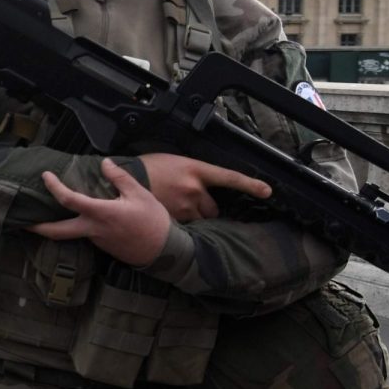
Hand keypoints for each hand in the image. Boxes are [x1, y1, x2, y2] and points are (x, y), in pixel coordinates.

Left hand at [30, 159, 172, 266]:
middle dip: (37, 228)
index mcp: (100, 214)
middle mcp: (92, 230)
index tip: (46, 176)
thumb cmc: (153, 221)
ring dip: (56, 226)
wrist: (165, 251)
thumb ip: (119, 178)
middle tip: (22, 222)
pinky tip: (76, 218)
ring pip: (70, 234)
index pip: (69, 200)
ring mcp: (95, 241)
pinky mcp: (101, 247)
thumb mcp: (140, 194)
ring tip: (46, 213)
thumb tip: (104, 163)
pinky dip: (76, 227)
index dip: (54, 187)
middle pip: (56, 232)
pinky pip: (84, 235)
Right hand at [136, 152, 270, 221]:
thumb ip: (191, 173)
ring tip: (176, 212)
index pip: (230, 178)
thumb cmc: (145, 168)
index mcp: (196, 170)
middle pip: (213, 208)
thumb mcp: (172, 162)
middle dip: (206, 209)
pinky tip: (169, 219)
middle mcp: (194, 189)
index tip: (267, 192)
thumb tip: (199, 183)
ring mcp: (184, 206)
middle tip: (190, 205)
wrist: (122, 180)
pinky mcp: (173, 219)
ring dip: (193, 218)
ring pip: (200, 219)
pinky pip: (185, 227)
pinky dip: (180, 225)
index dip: (250, 185)